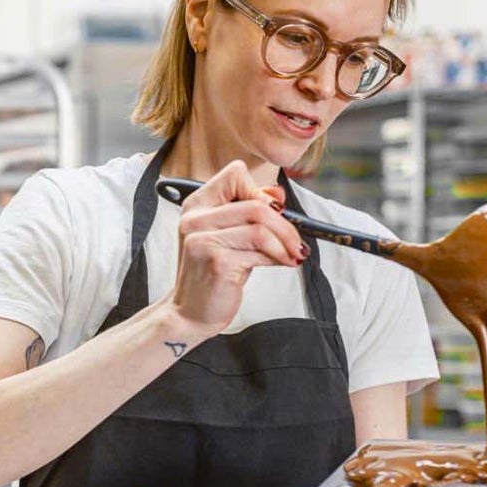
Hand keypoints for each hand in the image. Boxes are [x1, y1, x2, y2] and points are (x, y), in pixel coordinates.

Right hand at [163, 161, 305, 337]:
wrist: (191, 312)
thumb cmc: (212, 273)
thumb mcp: (229, 235)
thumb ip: (249, 211)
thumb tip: (277, 194)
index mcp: (197, 205)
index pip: (235, 174)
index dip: (260, 192)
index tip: (274, 212)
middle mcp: (195, 219)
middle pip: (256, 205)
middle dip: (285, 225)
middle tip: (295, 242)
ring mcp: (204, 240)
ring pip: (261, 227)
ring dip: (285, 242)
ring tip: (292, 255)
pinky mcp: (217, 262)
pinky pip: (260, 252)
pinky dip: (278, 257)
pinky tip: (281, 263)